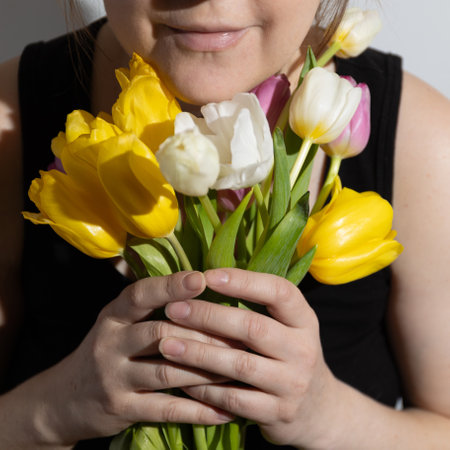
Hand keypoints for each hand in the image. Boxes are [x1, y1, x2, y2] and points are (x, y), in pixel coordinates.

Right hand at [3, 272, 234, 447]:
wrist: (64, 398)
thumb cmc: (106, 351)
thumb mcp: (117, 322)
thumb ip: (149, 306)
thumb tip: (201, 286)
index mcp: (113, 315)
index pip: (141, 294)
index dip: (171, 286)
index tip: (202, 278)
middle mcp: (111, 342)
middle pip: (161, 332)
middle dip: (203, 333)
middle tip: (240, 334)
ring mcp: (114, 377)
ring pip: (167, 370)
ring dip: (207, 370)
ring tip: (241, 368)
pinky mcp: (121, 409)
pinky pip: (165, 408)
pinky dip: (197, 410)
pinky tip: (223, 409)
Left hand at [159, 268, 339, 447]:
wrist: (318, 409)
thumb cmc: (288, 356)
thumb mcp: (288, 328)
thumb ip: (259, 308)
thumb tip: (206, 279)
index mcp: (304, 320)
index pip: (278, 292)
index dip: (243, 281)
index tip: (207, 276)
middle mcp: (303, 349)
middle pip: (253, 327)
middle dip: (208, 316)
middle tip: (173, 309)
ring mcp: (292, 384)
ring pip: (239, 365)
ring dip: (198, 353)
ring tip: (166, 344)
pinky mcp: (277, 413)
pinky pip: (233, 400)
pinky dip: (204, 389)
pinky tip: (182, 380)